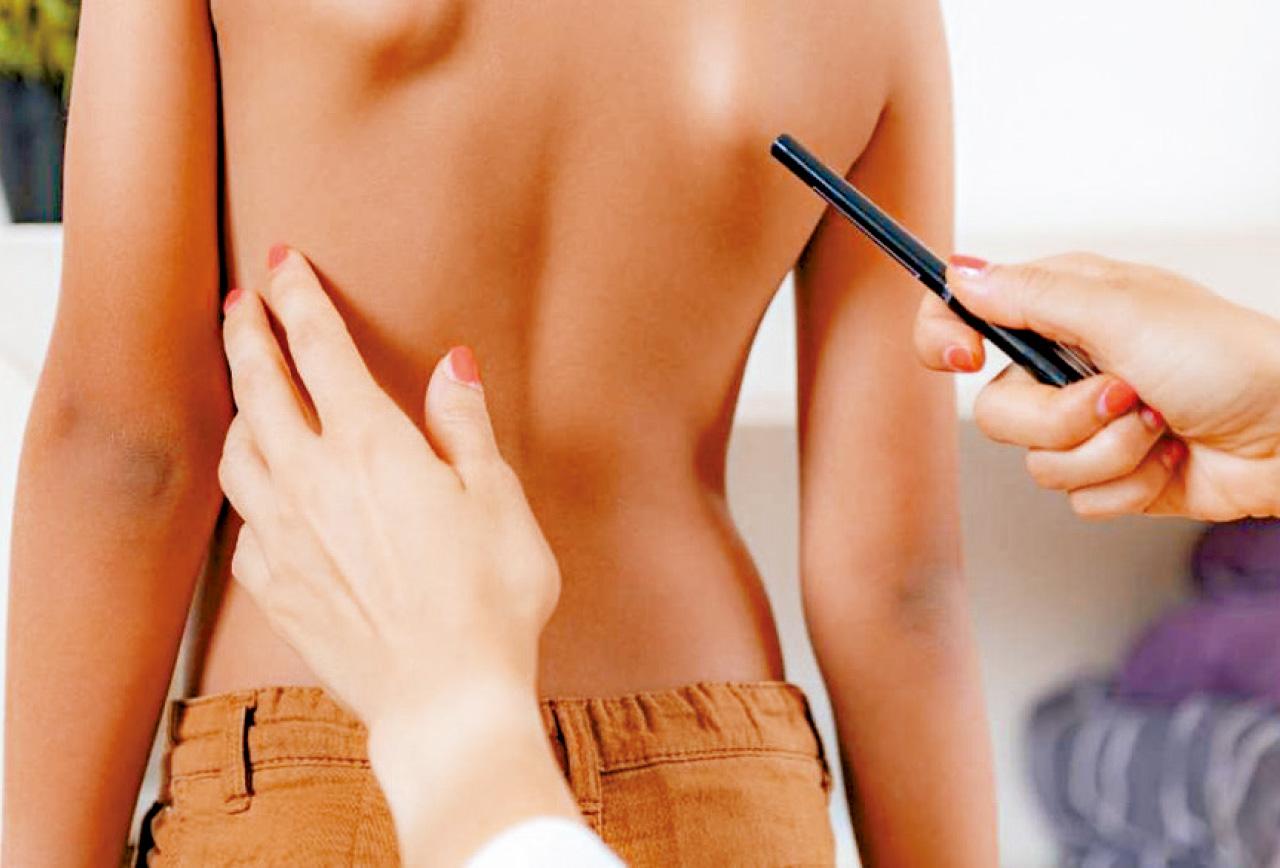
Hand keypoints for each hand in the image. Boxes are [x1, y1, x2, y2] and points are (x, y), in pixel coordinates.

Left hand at [217, 247, 577, 863]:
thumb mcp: (498, 499)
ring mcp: (285, 536)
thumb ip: (464, 426)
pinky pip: (243, 521)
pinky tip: (262, 492)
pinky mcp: (275, 586)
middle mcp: (314, 481)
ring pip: (236, 451)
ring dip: (234, 407)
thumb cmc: (489, 599)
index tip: (281, 261)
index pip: (319, 349)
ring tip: (241, 389)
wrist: (446, 699)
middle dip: (243, 332)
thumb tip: (452, 365)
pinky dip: (247, 489)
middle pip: (258, 387)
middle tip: (234, 299)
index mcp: (372, 447)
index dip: (297, 297)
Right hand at [915, 253, 1279, 520]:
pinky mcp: (1111, 471)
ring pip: (1038, 462)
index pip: (963, 314)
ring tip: (1160, 427)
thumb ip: (1030, 296)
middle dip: (1062, 418)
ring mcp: (1087, 422)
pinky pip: (1079, 497)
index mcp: (1061, 309)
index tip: (966, 360)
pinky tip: (1169, 460)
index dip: (945, 338)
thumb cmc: (1230, 360)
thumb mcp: (1122, 312)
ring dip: (1108, 453)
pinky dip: (1129, 484)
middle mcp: (1066, 364)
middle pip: (998, 410)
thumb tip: (958, 273)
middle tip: (1122, 396)